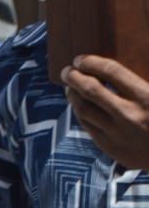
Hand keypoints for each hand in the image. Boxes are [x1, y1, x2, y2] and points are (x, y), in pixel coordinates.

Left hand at [63, 55, 148, 169]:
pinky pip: (88, 127)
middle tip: (67, 70)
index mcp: (148, 98)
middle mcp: (130, 115)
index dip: (92, 62)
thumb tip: (116, 71)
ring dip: (73, 95)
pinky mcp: (113, 149)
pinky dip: (81, 114)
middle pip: (91, 90)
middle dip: (74, 77)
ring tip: (70, 88)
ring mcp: (119, 134)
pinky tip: (80, 107)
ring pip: (84, 110)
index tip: (81, 59)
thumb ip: (141, 82)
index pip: (112, 72)